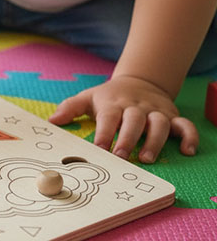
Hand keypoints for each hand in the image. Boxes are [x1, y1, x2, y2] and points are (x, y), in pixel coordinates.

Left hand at [48, 75, 197, 163]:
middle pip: (134, 121)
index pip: (108, 117)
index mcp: (114, 104)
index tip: (98, 148)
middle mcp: (136, 107)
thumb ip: (70, 108)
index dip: (104, 132)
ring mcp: (156, 111)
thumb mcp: (88, 97)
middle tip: (121, 157)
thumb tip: (51, 120)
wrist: (139, 81)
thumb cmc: (109, 97)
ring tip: (147, 158)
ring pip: (159, 124)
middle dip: (128, 139)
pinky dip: (189, 137)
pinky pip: (185, 125)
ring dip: (155, 141)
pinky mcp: (172, 116)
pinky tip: (188, 151)